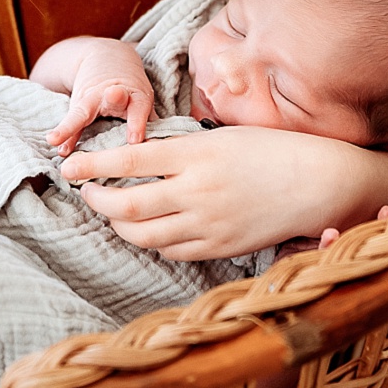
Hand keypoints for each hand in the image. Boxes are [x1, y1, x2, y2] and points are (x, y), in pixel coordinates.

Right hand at [46, 39, 154, 155]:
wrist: (106, 57)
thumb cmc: (130, 88)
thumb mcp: (143, 101)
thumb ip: (152, 123)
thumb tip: (163, 151)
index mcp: (135, 94)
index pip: (139, 106)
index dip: (137, 122)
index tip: (135, 140)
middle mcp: (112, 94)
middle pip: (112, 98)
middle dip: (114, 97)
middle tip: (113, 96)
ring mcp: (92, 98)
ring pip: (82, 112)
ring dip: (71, 125)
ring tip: (56, 139)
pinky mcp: (78, 104)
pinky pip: (71, 122)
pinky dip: (64, 133)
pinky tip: (56, 145)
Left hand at [60, 128, 387, 259]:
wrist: (318, 182)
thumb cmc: (270, 150)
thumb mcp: (222, 136)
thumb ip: (180, 149)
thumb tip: (138, 157)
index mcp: (196, 154)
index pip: (129, 160)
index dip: (92, 166)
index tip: (69, 167)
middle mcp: (198, 191)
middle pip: (128, 206)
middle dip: (98, 201)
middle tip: (87, 193)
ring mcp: (210, 224)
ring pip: (145, 235)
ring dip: (120, 225)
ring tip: (113, 213)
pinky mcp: (221, 247)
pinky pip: (173, 251)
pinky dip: (153, 242)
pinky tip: (149, 230)